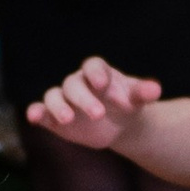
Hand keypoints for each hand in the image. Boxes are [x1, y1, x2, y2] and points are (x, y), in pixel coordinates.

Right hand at [26, 57, 161, 152]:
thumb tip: (155, 90)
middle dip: (83, 99)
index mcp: (98, 73)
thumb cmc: (127, 104)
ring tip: (68, 119)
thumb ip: (143, 93)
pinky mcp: (53, 117)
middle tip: (98, 114)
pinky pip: (41, 111)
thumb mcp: (137, 99)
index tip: (103, 84)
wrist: (118, 123)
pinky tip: (34, 117)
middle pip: (74, 85)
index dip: (96, 73)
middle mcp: (78, 83)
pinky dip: (36, 112)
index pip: (93, 66)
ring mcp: (64, 100)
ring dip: (58, 106)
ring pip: (54, 96)